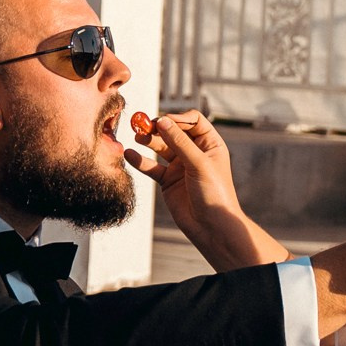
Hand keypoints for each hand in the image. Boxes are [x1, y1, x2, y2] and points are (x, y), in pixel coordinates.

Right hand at [126, 106, 280, 269]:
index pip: (193, 121)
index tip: (163, 121)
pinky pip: (152, 167)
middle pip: (174, 132)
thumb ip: (180, 142)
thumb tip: (162, 121)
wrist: (212, 227)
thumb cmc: (215, 194)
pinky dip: (140, 161)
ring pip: (161, 147)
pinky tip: (130, 154)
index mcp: (210, 144)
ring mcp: (180, 166)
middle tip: (143, 125)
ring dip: (148, 141)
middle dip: (158, 128)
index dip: (178, 119)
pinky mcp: (168, 181)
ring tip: (137, 137)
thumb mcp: (199, 164)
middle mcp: (195, 153)